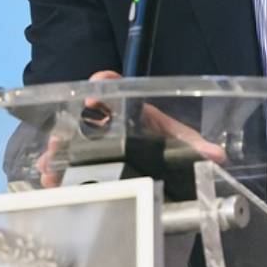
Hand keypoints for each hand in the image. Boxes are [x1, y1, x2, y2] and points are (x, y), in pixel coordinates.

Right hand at [36, 70, 225, 186]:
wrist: (156, 160)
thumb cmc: (163, 140)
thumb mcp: (178, 140)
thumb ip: (195, 147)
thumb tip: (217, 156)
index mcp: (126, 106)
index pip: (108, 83)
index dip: (100, 84)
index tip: (93, 99)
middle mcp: (104, 119)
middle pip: (79, 115)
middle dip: (68, 128)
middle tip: (60, 142)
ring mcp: (90, 140)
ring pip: (67, 140)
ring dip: (58, 151)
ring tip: (49, 165)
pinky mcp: (83, 162)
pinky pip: (64, 163)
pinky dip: (54, 173)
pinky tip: (50, 182)